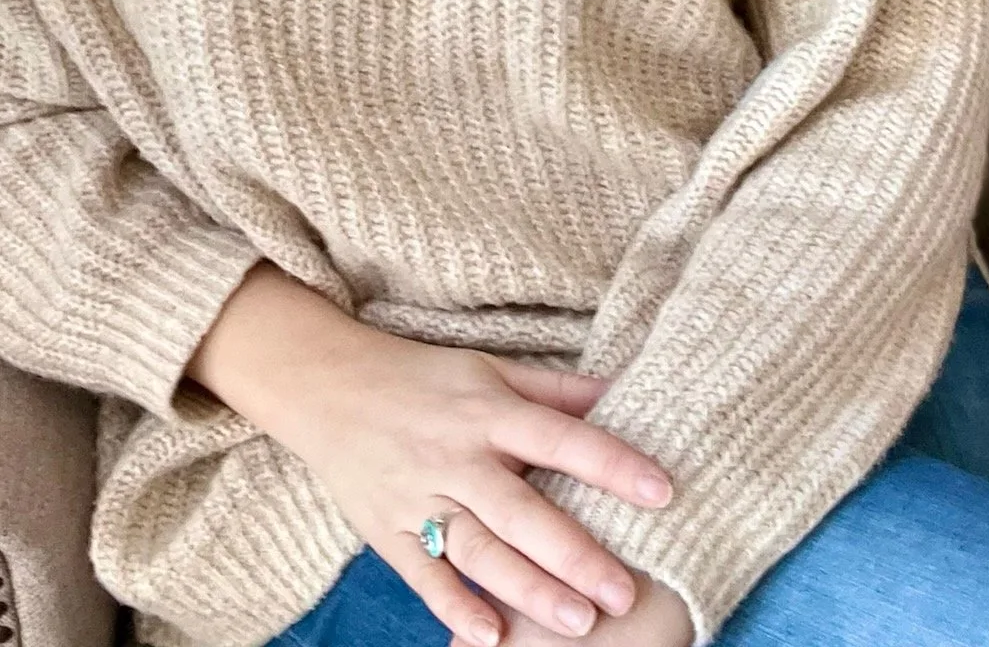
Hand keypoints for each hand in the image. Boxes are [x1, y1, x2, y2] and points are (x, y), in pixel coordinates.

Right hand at [188, 263, 676, 645]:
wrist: (326, 383)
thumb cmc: (422, 377)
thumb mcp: (489, 368)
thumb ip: (555, 391)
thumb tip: (623, 394)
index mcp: (489, 410)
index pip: (560, 438)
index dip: (612, 463)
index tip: (662, 491)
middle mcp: (458, 455)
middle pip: (522, 509)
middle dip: (575, 553)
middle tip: (624, 592)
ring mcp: (420, 495)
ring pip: (480, 549)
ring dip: (529, 588)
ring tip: (580, 622)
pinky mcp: (389, 530)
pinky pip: (426, 575)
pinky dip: (456, 606)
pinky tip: (492, 635)